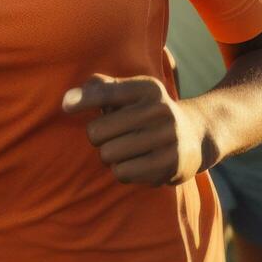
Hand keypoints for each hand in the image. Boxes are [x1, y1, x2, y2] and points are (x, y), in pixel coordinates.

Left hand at [62, 74, 204, 185]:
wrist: (196, 135)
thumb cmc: (148, 113)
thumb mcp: (132, 93)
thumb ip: (101, 88)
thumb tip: (68, 99)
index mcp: (147, 88)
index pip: (104, 93)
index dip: (81, 99)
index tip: (65, 106)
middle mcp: (159, 109)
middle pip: (97, 131)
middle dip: (98, 137)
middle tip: (113, 136)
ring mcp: (166, 137)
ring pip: (108, 155)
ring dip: (111, 156)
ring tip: (127, 150)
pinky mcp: (169, 163)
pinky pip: (123, 173)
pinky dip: (123, 171)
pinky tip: (138, 163)